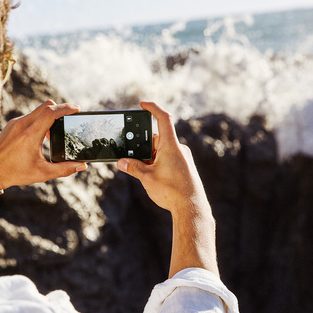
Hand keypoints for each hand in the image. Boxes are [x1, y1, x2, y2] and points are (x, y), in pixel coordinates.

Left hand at [0, 100, 86, 188]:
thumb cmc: (16, 172)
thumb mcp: (42, 173)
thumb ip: (64, 169)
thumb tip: (82, 166)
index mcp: (31, 135)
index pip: (51, 112)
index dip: (66, 108)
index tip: (76, 109)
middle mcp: (23, 125)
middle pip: (46, 105)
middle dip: (60, 108)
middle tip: (70, 115)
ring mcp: (16, 123)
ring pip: (38, 110)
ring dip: (50, 115)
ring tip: (55, 131)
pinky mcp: (12, 124)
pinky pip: (30, 116)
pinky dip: (39, 120)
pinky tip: (42, 134)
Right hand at [117, 101, 218, 277]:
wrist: (191, 208)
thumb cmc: (172, 192)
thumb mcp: (147, 178)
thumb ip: (132, 167)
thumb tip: (121, 162)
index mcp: (171, 146)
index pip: (163, 119)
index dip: (153, 108)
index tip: (142, 104)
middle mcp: (178, 149)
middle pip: (157, 137)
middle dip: (143, 145)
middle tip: (132, 155)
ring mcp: (182, 158)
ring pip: (161, 149)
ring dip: (150, 156)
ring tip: (143, 171)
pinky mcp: (183, 166)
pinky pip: (167, 158)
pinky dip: (156, 162)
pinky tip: (152, 176)